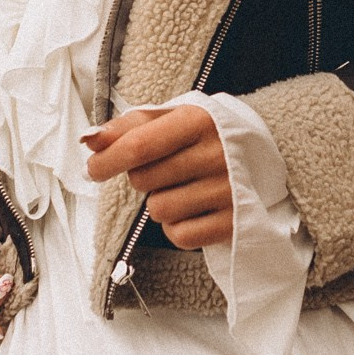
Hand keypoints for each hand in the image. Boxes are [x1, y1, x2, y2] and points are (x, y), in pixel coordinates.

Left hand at [84, 105, 232, 248]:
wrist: (265, 152)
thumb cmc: (202, 135)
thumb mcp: (170, 119)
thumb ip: (127, 127)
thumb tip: (89, 140)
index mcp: (198, 121)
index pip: (139, 145)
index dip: (107, 160)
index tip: (94, 169)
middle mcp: (216, 154)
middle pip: (143, 180)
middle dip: (143, 177)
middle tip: (165, 169)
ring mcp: (227, 190)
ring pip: (159, 211)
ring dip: (160, 203)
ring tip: (183, 188)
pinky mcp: (233, 222)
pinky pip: (179, 235)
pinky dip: (177, 227)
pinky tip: (193, 209)